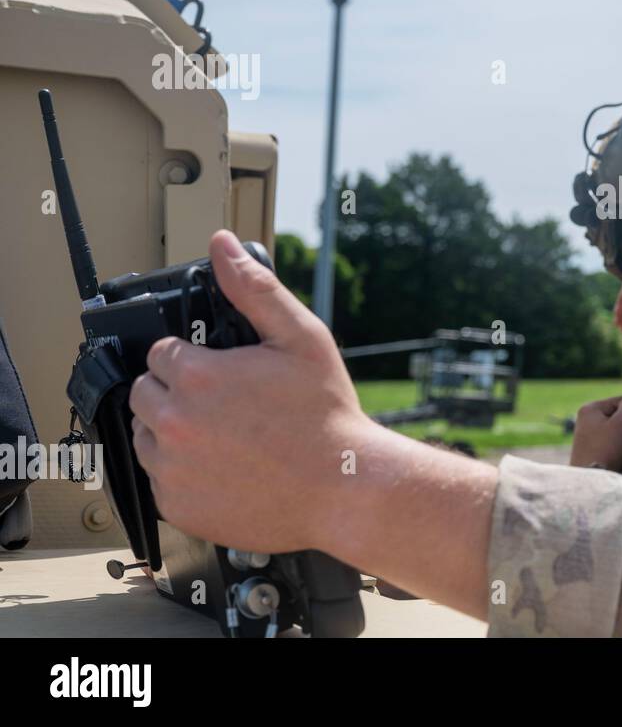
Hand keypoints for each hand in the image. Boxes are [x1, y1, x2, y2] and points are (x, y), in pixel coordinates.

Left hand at [129, 230, 375, 553]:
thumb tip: (223, 246)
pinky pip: (162, 480)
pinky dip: (185, 474)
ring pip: (147, 437)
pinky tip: (228, 467)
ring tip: (228, 435)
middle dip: (178, 391)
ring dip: (175, 430)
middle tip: (227, 403)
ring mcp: (172, 470)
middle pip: (145, 393)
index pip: (160, 352)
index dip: (192, 358)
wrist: (343, 488)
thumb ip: (254, 288)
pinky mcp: (177, 507)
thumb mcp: (301, 338)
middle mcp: (174, 424)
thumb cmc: (326, 415)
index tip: (222, 372)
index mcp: (197, 378)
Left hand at [568, 395, 621, 469]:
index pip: (621, 401)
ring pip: (614, 427)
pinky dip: (621, 441)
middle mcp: (585, 419)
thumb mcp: (621, 423)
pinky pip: (610, 438)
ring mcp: (586, 434)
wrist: (592, 478)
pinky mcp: (591, 448)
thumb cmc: (606, 449)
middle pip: (617, 413)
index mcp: (590, 408)